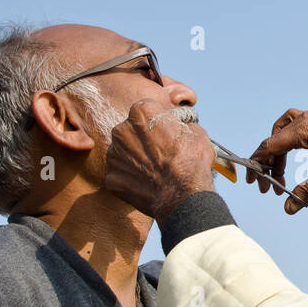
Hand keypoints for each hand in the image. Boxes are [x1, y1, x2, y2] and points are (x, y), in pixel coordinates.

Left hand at [104, 99, 216, 220]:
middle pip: (129, 132)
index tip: (165, 135)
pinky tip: (146, 186)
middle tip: (159, 156)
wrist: (183, 194)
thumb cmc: (192, 161)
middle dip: (141, 142)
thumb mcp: (196, 133)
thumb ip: (181, 125)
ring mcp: (113, 155)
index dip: (157, 124)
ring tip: (153, 173)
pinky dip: (129, 181)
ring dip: (134, 161)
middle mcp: (121, 129)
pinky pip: (119, 176)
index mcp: (141, 112)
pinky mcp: (111, 177)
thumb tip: (182, 127)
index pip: (145, 112)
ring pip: (122, 154)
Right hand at [248, 109, 307, 214]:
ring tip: (278, 176)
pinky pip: (291, 129)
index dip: (257, 165)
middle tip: (267, 186)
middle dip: (266, 164)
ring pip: (280, 133)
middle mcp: (303, 120)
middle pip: (273, 141)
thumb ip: (305, 192)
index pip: (269, 147)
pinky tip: (291, 159)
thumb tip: (288, 209)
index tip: (253, 182)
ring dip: (276, 154)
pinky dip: (286, 144)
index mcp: (302, 130)